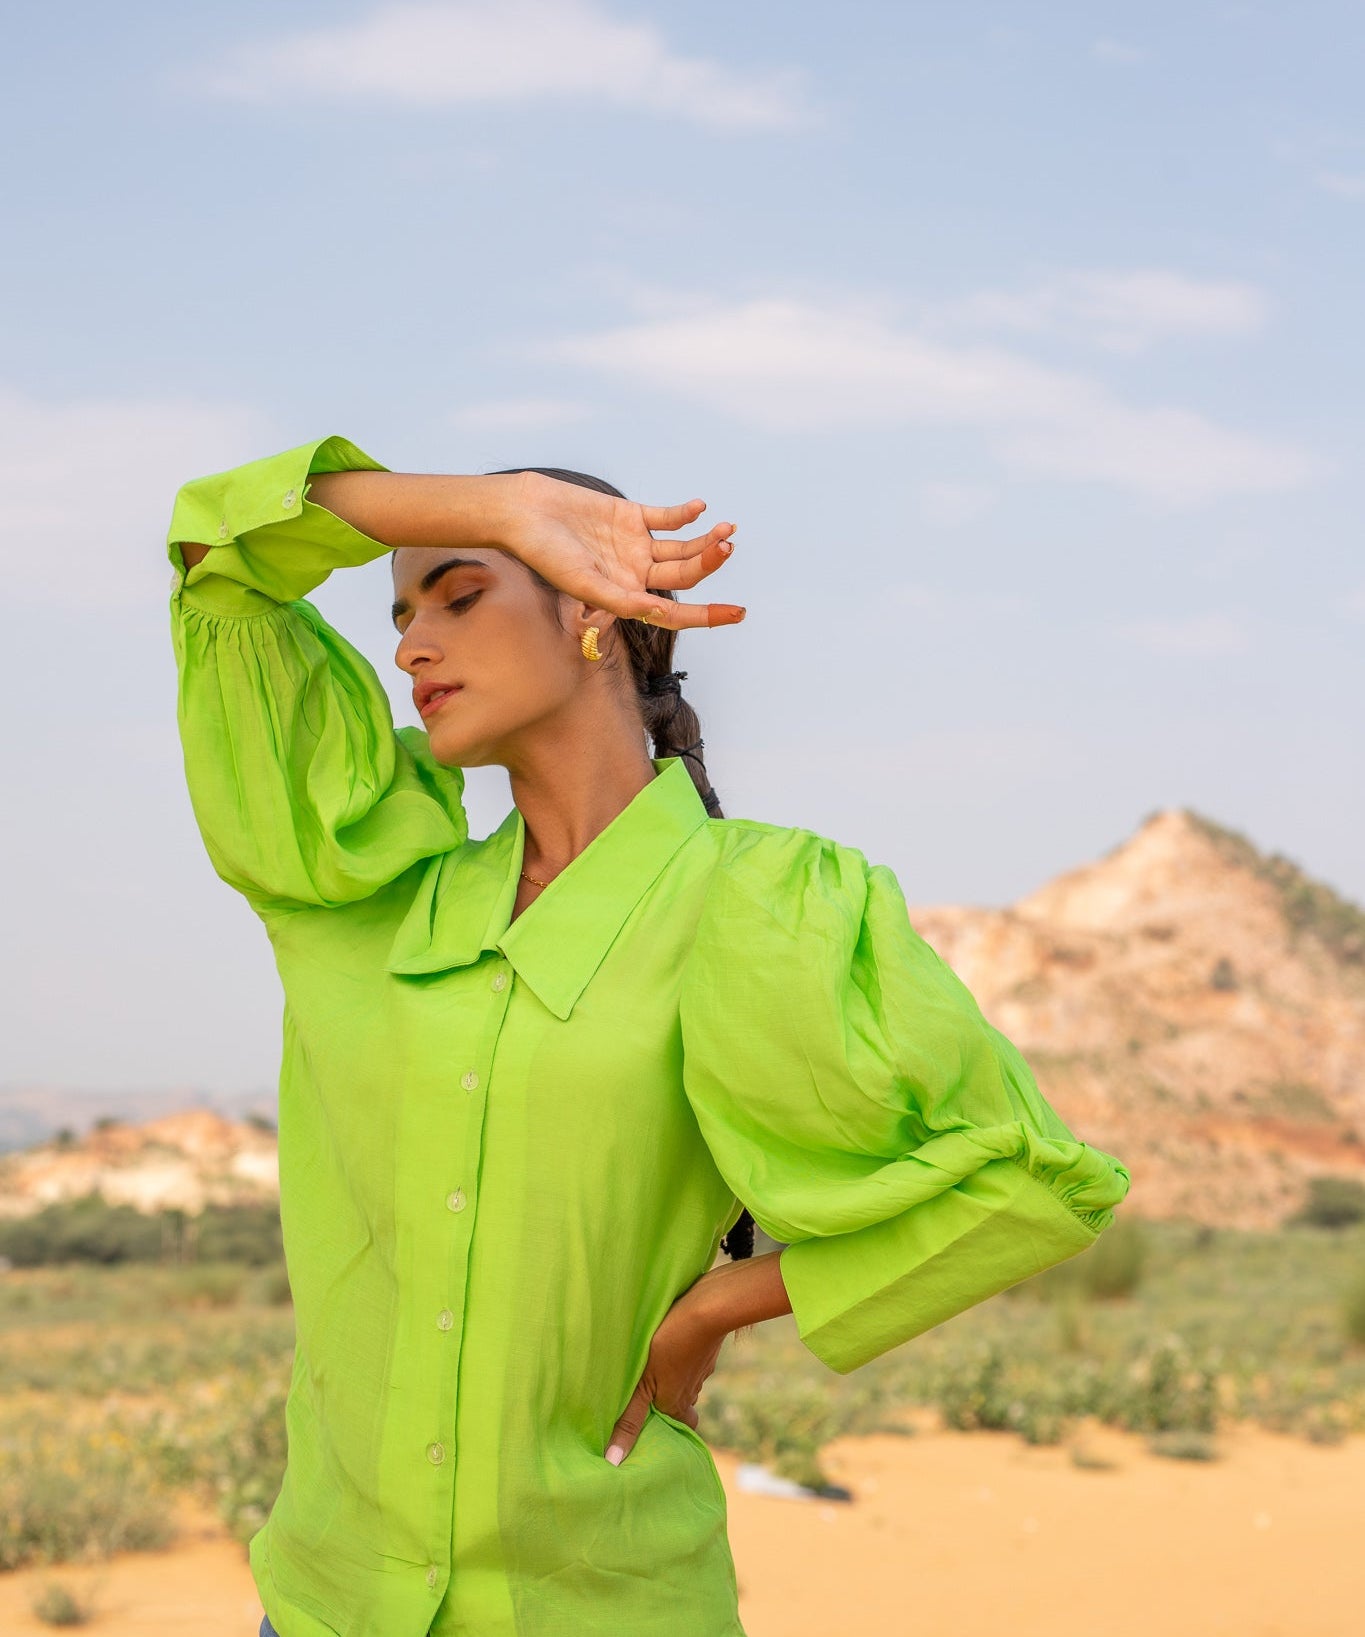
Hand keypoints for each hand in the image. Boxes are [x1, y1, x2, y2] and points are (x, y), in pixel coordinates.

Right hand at [502, 470, 744, 632]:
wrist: (525, 512)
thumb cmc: (546, 554)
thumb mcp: (583, 583)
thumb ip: (622, 601)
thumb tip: (663, 615)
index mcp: (626, 597)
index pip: (675, 613)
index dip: (707, 616)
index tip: (737, 613)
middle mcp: (635, 574)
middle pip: (684, 575)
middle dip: (708, 564)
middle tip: (726, 548)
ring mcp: (635, 545)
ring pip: (682, 547)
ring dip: (704, 540)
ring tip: (725, 531)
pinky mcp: (631, 516)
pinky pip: (667, 518)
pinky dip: (685, 515)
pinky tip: (699, 509)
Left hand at [605, 1284, 724, 1464]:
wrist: (706, 1311)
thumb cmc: (667, 1347)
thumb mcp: (642, 1384)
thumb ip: (628, 1420)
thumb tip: (613, 1461)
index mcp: (677, 1405)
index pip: (683, 1428)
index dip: (673, 1430)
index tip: (659, 1428)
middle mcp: (692, 1392)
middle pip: (686, 1407)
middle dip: (675, 1406)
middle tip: (657, 1399)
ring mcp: (702, 1369)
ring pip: (690, 1382)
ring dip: (677, 1379)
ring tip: (658, 1370)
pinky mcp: (706, 1348)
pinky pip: (695, 1359)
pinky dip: (686, 1356)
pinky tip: (673, 1344)